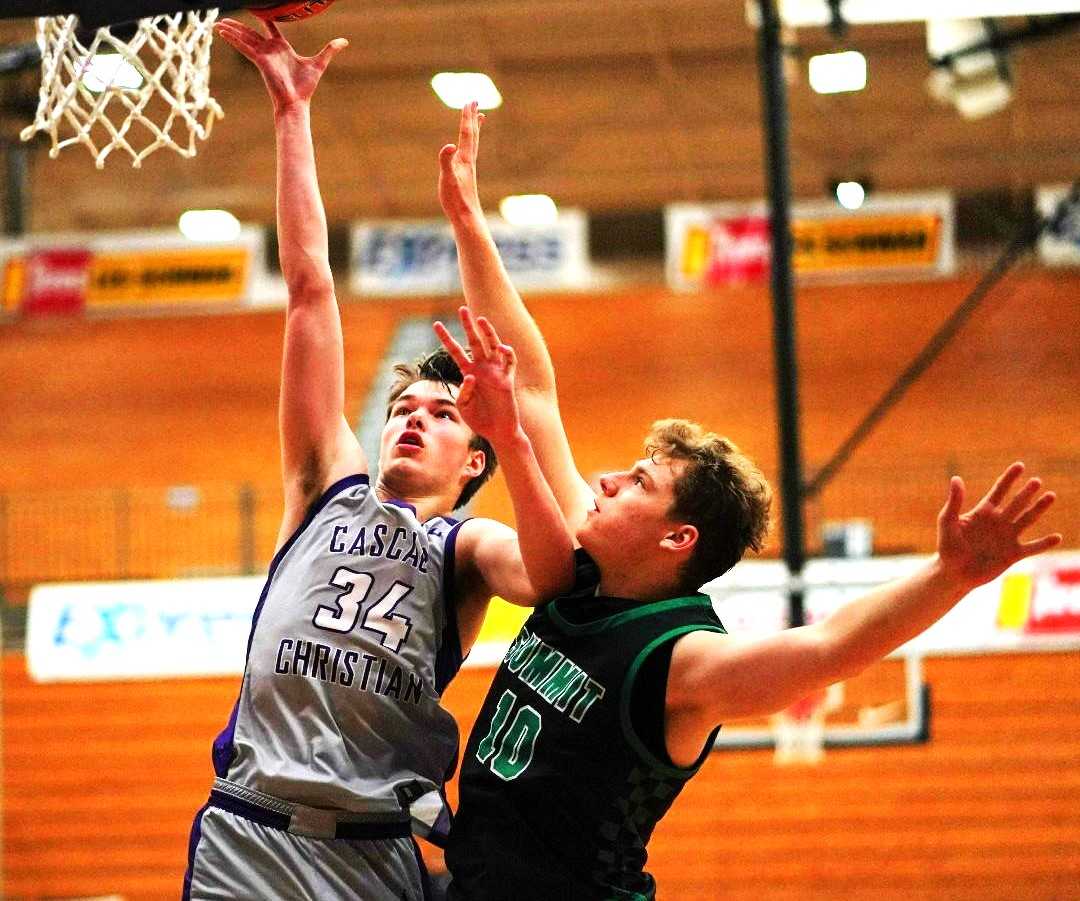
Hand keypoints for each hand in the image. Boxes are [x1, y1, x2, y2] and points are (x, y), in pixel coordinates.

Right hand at [215, 17, 346, 112]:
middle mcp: (270, 50)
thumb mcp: (319, 63)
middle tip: (225, 18)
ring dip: (231, 30)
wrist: (296, 102)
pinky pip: (244, 47)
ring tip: (217, 23)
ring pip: (244, 38)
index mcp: (282, 48)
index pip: (271, 29)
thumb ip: (329, 50)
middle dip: (238, 26)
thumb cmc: (305, 87)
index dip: (265, 18)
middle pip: (251, 33)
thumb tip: (344, 41)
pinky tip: (222, 32)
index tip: (258, 10)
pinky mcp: (259, 60)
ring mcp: (263, 55)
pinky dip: (233, 39)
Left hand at [433, 306, 520, 446]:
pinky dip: (507, 353)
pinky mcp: (507, 379)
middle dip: (468, 325)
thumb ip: (464, 392)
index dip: (446, 337)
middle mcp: (481, 368)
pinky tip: (501, 348)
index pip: (455, 351)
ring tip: (481, 320)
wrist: (497, 431)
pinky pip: (509, 362)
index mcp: (468, 372)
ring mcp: (495, 372)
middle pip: (474, 341)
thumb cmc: (479, 419)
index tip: (436, 324)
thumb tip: (471, 376)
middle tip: (462, 309)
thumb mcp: (463, 406)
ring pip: (492, 346)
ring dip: (488, 332)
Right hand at [438, 101, 484, 221]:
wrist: (467, 218)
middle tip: (475, 102)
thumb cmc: (455, 200)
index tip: (469, 101)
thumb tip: (449, 145)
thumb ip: (446, 161)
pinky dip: (470, 145)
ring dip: (475, 129)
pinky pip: (470, 154)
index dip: (466, 118)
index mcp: (465, 159)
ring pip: (474, 144)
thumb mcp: (446, 179)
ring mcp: (469, 169)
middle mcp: (469, 161)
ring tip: (479, 119)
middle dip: (472, 117)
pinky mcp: (467, 177)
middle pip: (473, 135)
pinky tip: (467, 149)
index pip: (466, 134)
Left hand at [937, 462, 1061, 588]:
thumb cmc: (947, 546)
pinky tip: (1057, 537)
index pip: (999, 491)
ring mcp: (1007, 537)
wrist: (954, 573)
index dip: (1009, 478)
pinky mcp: (1013, 554)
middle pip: (1016, 503)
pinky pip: (1032, 548)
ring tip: (1050, 496)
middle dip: (1026, 492)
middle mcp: (999, 522)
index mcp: (983, 512)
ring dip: (1039, 508)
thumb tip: (956, 478)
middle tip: (1037, 481)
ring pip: (1027, 519)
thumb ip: (954, 502)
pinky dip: (1044, 543)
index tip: (1020, 465)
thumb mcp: (948, 522)